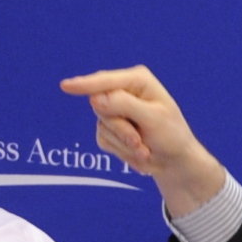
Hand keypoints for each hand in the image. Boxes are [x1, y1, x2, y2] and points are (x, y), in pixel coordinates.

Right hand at [58, 65, 228, 215]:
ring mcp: (113, 110)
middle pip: (100, 106)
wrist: (175, 161)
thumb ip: (125, 105)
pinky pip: (103, 141)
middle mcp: (122, 91)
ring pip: (102, 127)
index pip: (105, 82)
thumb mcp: (153, 118)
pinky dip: (121, 152)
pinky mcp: (109, 128)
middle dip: (120, 130)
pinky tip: (139, 153)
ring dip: (124, 145)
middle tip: (139, 142)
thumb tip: (95, 99)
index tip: (66, 86)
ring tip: (145, 150)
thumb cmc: (171, 135)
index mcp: (137, 80)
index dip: (84, 84)